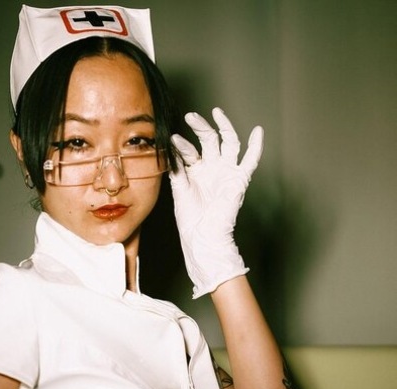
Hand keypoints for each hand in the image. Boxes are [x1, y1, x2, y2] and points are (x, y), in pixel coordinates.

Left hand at [169, 107, 263, 297]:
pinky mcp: (238, 180)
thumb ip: (176, 169)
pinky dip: (256, 146)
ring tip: (216, 113)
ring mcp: (226, 172)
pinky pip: (250, 161)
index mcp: (195, 170)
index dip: (182, 144)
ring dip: (223, 127)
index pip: (190, 150)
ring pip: (229, 143)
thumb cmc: (189, 218)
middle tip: (191, 116)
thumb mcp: (178, 189)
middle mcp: (212, 168)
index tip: (173, 139)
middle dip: (201, 127)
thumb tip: (170, 148)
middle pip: (209, 140)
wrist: (202, 236)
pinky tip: (257, 131)